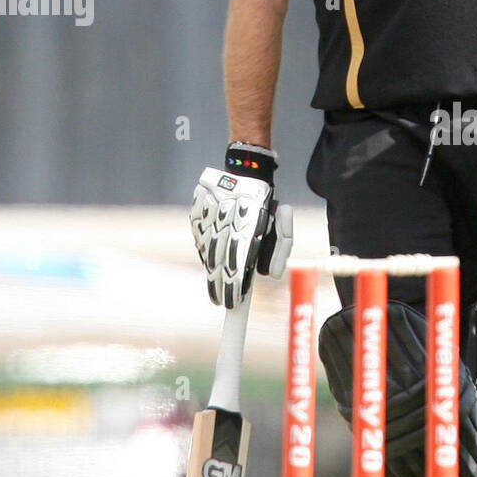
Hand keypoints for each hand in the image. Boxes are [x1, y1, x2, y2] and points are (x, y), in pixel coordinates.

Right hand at [190, 144, 292, 306]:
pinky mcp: (197, 215)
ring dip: (211, 273)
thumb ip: (279, 252)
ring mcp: (207, 220)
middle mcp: (224, 227)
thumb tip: (269, 275)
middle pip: (219, 265)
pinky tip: (211, 264)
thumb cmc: (266, 204)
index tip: (231, 305)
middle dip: (220, 287)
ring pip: (207, 254)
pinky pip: (200, 241)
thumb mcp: (280, 227)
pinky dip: (205, 254)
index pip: (237, 267)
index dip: (232, 288)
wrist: (243, 172)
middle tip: (222, 302)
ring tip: (216, 290)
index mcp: (246, 228)